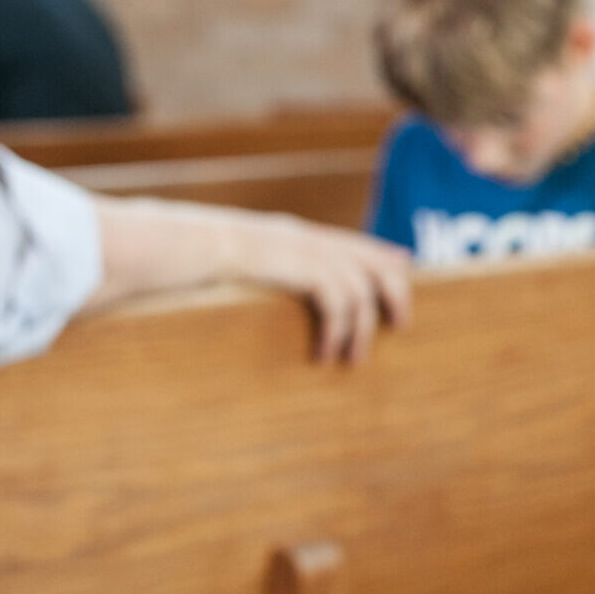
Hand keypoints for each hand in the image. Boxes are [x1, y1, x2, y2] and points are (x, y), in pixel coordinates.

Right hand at [216, 212, 412, 363]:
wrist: (188, 244)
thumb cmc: (205, 257)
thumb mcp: (245, 257)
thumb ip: (272, 262)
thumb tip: (284, 279)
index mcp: (299, 233)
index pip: (356, 242)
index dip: (384, 254)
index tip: (406, 267)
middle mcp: (310, 238)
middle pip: (373, 261)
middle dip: (395, 292)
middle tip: (401, 325)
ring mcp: (307, 250)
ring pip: (359, 291)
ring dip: (361, 331)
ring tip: (353, 360)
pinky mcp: (301, 267)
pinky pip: (336, 303)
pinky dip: (337, 332)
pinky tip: (324, 354)